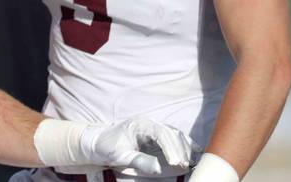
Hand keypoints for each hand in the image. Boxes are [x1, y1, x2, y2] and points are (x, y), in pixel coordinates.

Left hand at [72, 118, 196, 175]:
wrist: (97, 142)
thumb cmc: (107, 147)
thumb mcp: (120, 156)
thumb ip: (139, 161)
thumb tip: (158, 168)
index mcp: (139, 125)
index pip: (160, 133)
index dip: (170, 147)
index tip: (175, 162)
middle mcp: (148, 123)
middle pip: (170, 133)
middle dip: (179, 149)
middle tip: (183, 165)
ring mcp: (152, 128)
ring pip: (174, 134)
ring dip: (183, 147)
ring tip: (189, 162)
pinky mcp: (154, 136)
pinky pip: (172, 137)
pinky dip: (183, 144)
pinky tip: (194, 151)